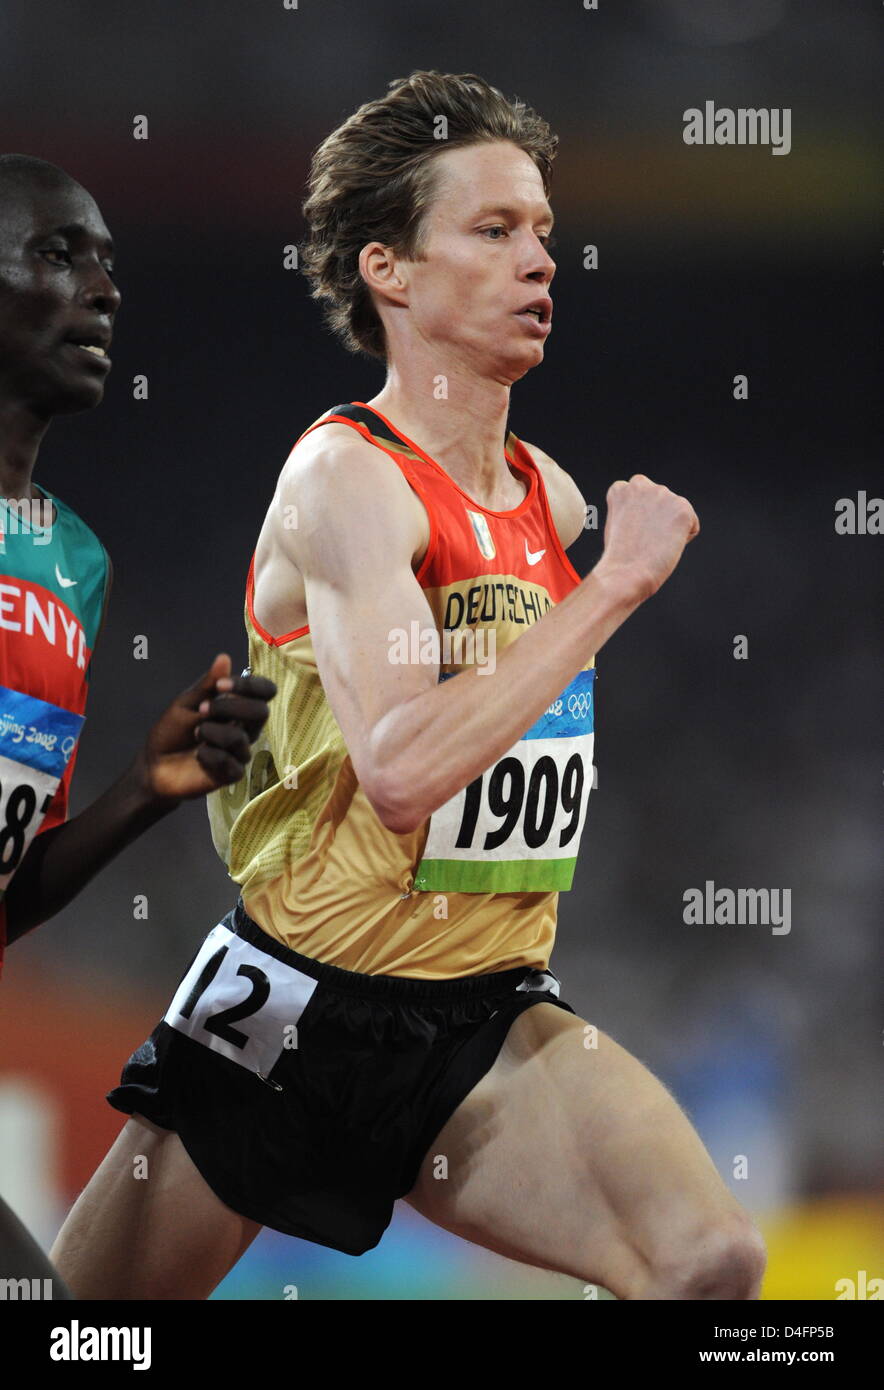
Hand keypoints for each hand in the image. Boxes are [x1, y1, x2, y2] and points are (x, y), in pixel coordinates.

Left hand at [135, 653, 275, 804]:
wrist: (154, 765)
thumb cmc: (171, 732)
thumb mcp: (186, 704)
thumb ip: (207, 685)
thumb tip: (224, 657)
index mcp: (237, 708)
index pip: (264, 692)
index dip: (250, 686)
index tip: (221, 685)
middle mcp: (244, 729)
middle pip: (261, 712)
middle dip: (230, 707)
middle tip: (203, 710)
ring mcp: (240, 752)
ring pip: (241, 738)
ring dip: (212, 732)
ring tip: (196, 735)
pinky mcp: (232, 774)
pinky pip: (230, 762)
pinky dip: (210, 755)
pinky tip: (198, 756)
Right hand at [596, 474, 698, 601]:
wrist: (626, 573)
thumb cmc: (619, 558)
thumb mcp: (617, 524)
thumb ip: (632, 510)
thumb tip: (653, 512)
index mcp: (622, 488)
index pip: (641, 498)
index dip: (638, 521)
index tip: (630, 535)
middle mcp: (641, 484)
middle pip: (661, 504)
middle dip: (657, 521)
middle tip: (643, 541)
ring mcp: (663, 495)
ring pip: (677, 514)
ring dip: (669, 530)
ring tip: (652, 545)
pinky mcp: (683, 508)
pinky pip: (692, 526)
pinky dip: (683, 540)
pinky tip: (665, 546)